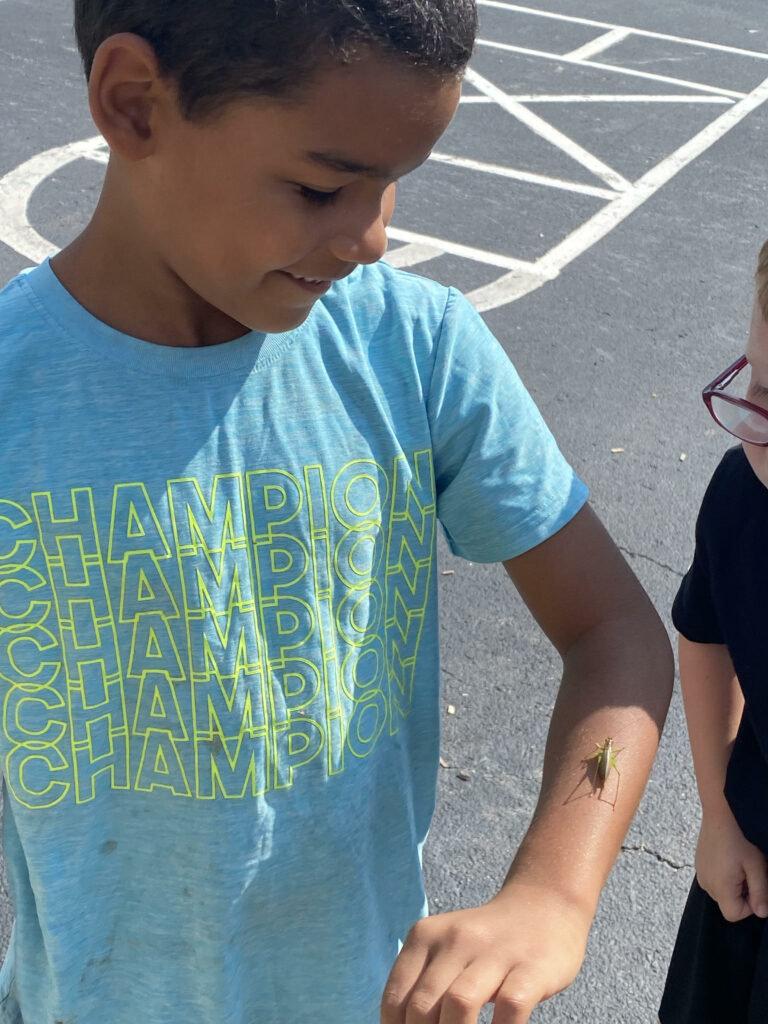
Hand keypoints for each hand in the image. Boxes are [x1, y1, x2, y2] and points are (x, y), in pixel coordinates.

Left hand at [380, 883, 590, 1023]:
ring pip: (459, 1005)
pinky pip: (510, 1008)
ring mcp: (495, 952)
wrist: (544, 906)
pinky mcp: (531, 967)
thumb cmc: (486, 944)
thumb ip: (423, 986)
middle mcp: (456, 939)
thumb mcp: (445, 950)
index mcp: (425, 936)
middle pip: (423, 1006)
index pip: (395, 999)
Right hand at [695, 803, 767, 921]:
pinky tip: (729, 858)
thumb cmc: (740, 837)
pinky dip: (724, 875)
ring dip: (733, 884)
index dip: (749, 907)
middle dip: (742, 894)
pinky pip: (714, 880)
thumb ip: (760, 893)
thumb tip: (762, 913)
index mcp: (719, 886)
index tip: (755, 886)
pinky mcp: (699, 864)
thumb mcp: (757, 866)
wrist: (720, 812)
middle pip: (727, 904)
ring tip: (739, 863)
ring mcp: (700, 873)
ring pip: (721, 892)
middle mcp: (705, 883)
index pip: (733, 914)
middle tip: (749, 871)